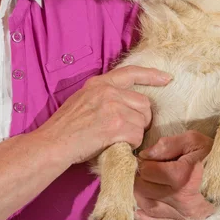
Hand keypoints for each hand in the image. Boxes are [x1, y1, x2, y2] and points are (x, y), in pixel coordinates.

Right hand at [37, 65, 171, 164]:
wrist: (53, 143)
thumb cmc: (65, 127)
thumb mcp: (82, 99)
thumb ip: (104, 96)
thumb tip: (127, 103)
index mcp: (99, 83)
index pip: (131, 72)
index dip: (151, 75)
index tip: (166, 79)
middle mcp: (108, 91)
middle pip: (144, 103)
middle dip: (141, 119)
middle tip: (127, 131)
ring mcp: (113, 107)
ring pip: (142, 122)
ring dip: (134, 134)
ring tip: (117, 140)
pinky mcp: (116, 125)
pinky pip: (137, 136)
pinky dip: (131, 145)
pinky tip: (116, 146)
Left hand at [133, 131, 219, 219]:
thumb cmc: (212, 153)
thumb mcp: (191, 140)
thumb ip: (166, 145)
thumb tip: (144, 155)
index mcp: (180, 176)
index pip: (146, 171)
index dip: (140, 163)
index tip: (141, 157)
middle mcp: (181, 198)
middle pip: (143, 190)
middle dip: (137, 178)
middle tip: (138, 169)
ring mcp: (184, 213)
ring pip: (148, 207)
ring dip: (138, 195)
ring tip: (140, 183)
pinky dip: (146, 218)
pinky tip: (139, 209)